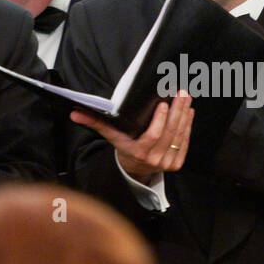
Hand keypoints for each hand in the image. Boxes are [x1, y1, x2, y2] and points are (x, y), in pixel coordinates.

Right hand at [71, 92, 193, 183]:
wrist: (134, 169)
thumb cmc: (124, 147)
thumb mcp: (111, 136)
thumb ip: (95, 123)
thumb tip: (74, 113)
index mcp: (139, 152)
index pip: (153, 136)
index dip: (160, 120)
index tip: (164, 103)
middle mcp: (155, 160)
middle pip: (170, 133)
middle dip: (177, 111)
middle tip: (181, 93)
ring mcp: (167, 163)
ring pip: (180, 137)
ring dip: (185, 115)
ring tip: (186, 98)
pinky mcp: (177, 164)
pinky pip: (185, 143)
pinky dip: (188, 126)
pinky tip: (189, 112)